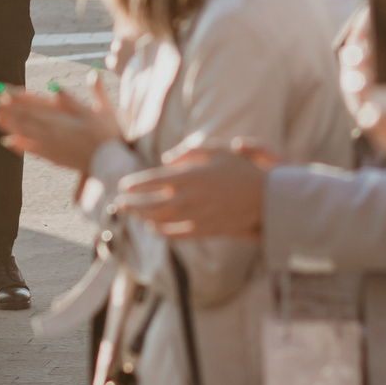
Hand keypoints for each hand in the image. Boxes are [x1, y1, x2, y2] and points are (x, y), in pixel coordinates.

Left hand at [0, 73, 122, 171]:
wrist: (111, 163)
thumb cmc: (109, 135)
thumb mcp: (102, 110)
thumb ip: (88, 92)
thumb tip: (59, 85)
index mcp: (62, 117)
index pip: (35, 105)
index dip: (17, 98)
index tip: (2, 92)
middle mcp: (53, 131)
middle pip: (25, 119)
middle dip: (6, 110)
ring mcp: (51, 146)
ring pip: (24, 133)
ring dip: (7, 125)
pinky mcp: (53, 158)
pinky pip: (32, 150)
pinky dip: (19, 145)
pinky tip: (6, 141)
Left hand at [113, 143, 273, 239]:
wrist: (266, 198)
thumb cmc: (242, 169)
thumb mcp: (217, 151)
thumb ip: (189, 152)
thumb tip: (165, 160)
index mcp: (192, 175)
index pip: (155, 181)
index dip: (136, 184)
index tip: (122, 185)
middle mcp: (191, 197)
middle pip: (152, 203)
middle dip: (132, 203)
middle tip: (119, 203)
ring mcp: (198, 216)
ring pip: (162, 220)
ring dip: (142, 217)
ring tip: (130, 214)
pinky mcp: (206, 230)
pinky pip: (177, 234)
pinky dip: (162, 232)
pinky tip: (152, 228)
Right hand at [340, 5, 385, 186]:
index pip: (377, 34)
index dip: (371, 20)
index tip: (371, 5)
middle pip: (360, 56)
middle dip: (357, 44)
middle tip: (360, 39)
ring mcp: (382, 106)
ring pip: (353, 83)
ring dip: (353, 73)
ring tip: (359, 66)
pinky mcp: (381, 131)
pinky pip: (363, 114)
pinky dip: (364, 106)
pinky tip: (371, 101)